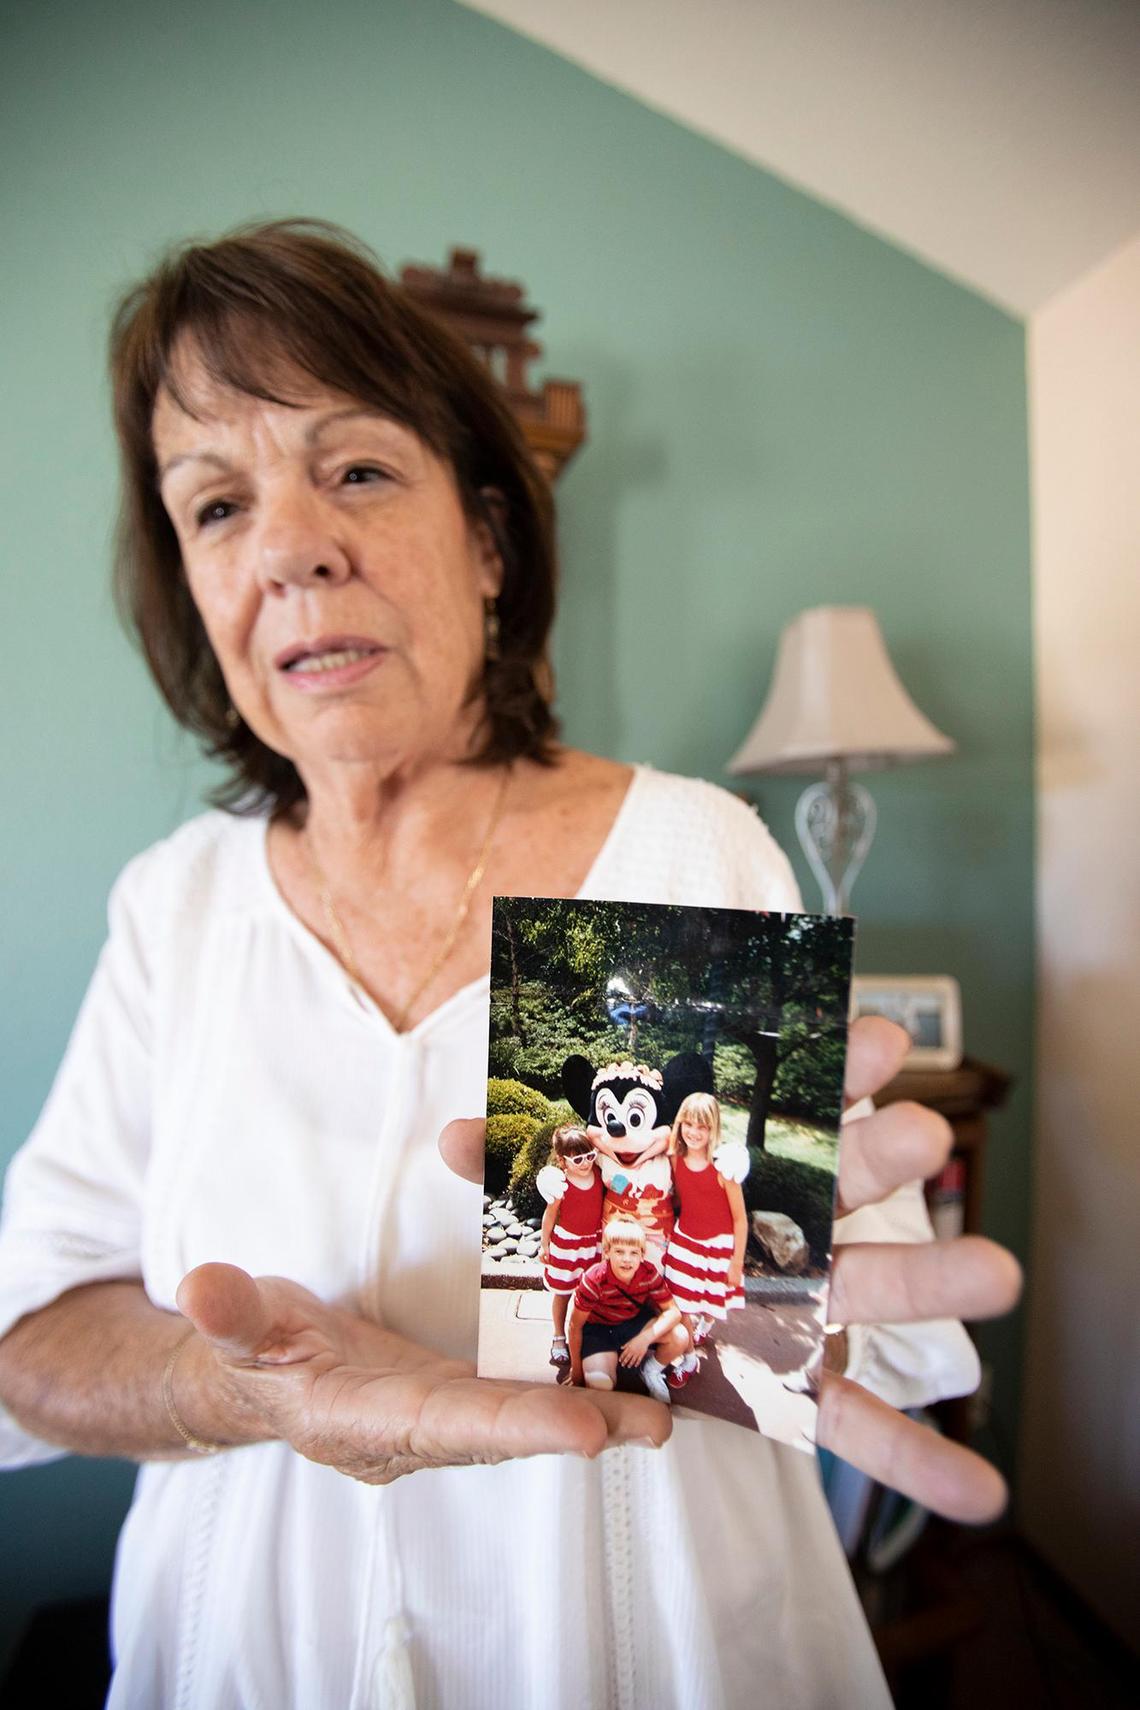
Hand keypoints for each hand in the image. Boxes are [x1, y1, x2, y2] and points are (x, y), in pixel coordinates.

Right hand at [175, 1263, 666, 1484]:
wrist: (258, 1378)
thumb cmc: (252, 1348)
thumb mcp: (236, 1327)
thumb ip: (228, 1314)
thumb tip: (203, 1287)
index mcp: (361, 1419)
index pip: (443, 1425)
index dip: (512, 1428)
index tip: (581, 1430)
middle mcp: (413, 1430)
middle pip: (503, 1431)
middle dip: (578, 1428)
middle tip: (654, 1424)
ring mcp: (442, 1416)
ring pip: (525, 1415)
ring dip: (595, 1414)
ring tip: (668, 1407)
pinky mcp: (460, 1394)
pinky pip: (522, 1394)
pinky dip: (575, 1387)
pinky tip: (632, 1375)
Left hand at [443, 1054, 1022, 1526]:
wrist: (605, 1325)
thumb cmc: (603, 1239)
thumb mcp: (554, 1205)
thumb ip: (521, 1174)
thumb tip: (454, 1141)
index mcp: (731, 1164)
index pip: (792, 1104)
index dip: (835, 1068)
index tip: (874, 1038)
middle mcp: (782, 1220)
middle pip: (845, 1183)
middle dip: (885, 1152)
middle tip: (922, 1132)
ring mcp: (803, 1300)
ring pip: (875, 1284)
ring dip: (940, 1278)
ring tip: (1000, 1274)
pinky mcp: (798, 1380)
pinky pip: (858, 1420)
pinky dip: (918, 1457)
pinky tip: (982, 1493)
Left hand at [617, 1331, 651, 1368]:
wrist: (644, 1338)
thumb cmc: (637, 1339)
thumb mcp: (630, 1341)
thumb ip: (625, 1345)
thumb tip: (621, 1348)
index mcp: (629, 1347)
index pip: (624, 1353)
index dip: (621, 1357)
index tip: (620, 1361)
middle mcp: (633, 1351)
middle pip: (627, 1358)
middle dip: (624, 1362)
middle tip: (622, 1365)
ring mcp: (637, 1353)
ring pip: (633, 1360)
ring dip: (630, 1364)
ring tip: (628, 1366)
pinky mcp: (642, 1354)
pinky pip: (639, 1360)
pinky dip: (637, 1363)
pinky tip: (635, 1365)